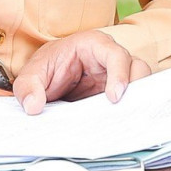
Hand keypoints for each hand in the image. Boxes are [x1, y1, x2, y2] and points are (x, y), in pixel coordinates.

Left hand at [13, 30, 151, 115]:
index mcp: (94, 45)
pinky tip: (121, 125)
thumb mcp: (31, 75)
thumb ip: (28, 87)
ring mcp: (119, 77)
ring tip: (125, 121)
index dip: (120, 74)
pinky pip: (133, 101)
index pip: (116, 55)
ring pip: (142, 85)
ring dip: (136, 102)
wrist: (48, 79)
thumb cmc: (46, 68)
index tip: (113, 97)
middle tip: (125, 112)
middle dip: (136, 89)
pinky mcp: (120, 94)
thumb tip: (34, 106)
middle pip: (138, 68)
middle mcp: (112, 58)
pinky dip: (131, 111)